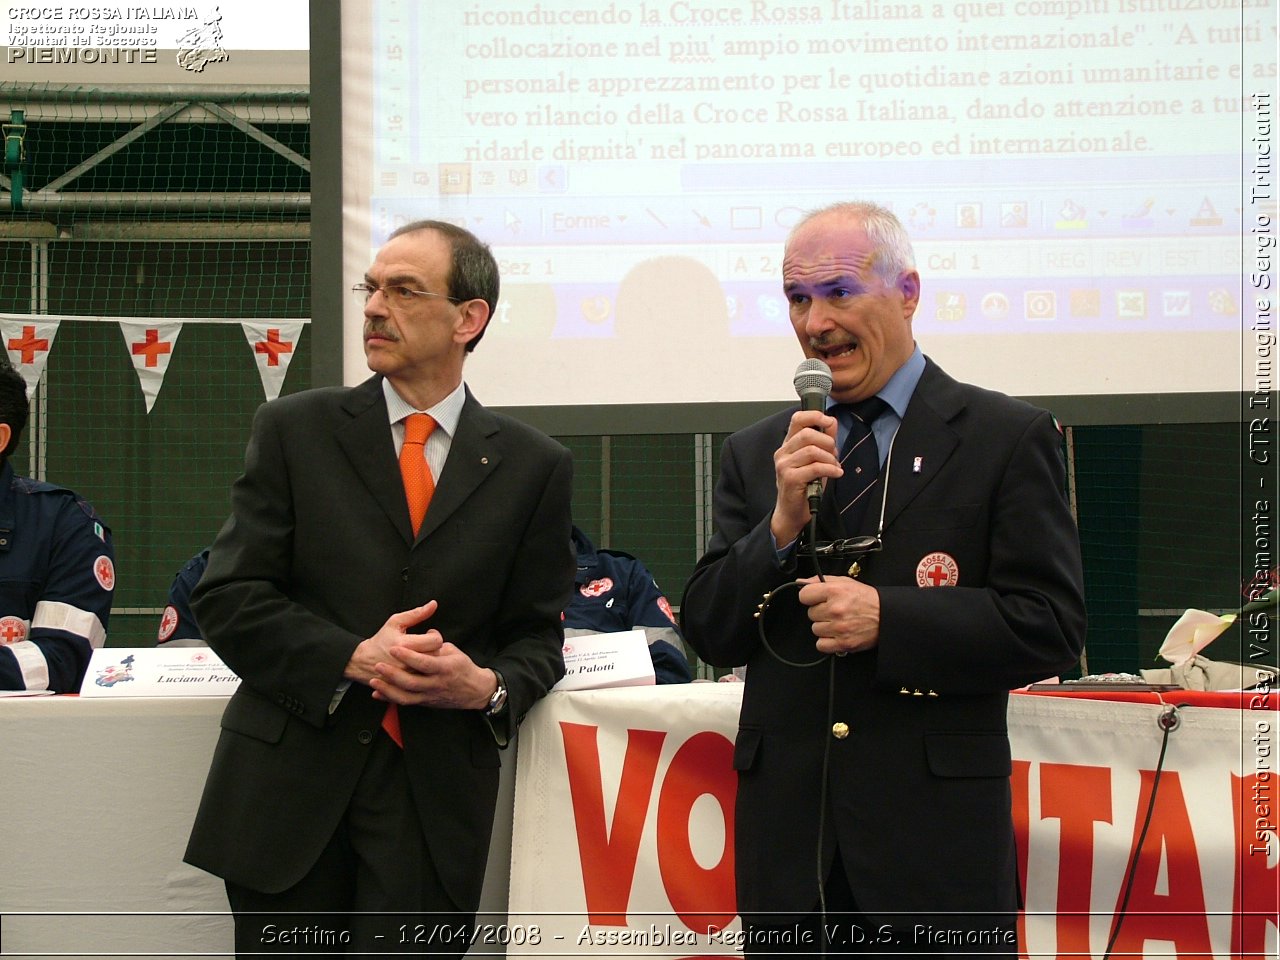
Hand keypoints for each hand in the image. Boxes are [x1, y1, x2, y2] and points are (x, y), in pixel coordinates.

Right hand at [344, 601, 438, 683]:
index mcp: (404, 645)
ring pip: (432, 669)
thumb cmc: (381, 640)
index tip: (429, 634)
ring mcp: (407, 677)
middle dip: (434, 648)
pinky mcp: (406, 686)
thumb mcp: (395, 622)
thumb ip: (416, 613)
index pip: (435, 642)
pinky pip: (424, 681)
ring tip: (422, 654)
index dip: (435, 636)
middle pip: (436, 656)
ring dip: (430, 661)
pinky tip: (418, 666)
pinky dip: (425, 673)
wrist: (363, 661)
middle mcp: (406, 663)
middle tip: (426, 645)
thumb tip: (434, 604)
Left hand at [371, 638, 496, 710]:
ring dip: (388, 689)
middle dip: (393, 674)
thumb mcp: (454, 651)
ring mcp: (429, 695)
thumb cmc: (463, 668)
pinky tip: (378, 693)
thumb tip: (426, 632)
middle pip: (411, 682)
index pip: (424, 663)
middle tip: (378, 665)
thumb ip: (436, 645)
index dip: (408, 656)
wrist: (474, 691)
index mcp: (445, 668)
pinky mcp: (425, 702)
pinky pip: (406, 702)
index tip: (394, 648)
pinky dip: (390, 698)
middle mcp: (436, 684)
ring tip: (374, 680)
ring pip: (406, 696)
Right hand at [770, 409, 840, 547]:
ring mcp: (784, 465)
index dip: (814, 415)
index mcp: (788, 445)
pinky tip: (836, 473)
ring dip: (830, 458)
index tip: (828, 421)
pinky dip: (830, 469)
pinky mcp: (790, 478)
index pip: (797, 419)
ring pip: (812, 450)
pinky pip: (815, 467)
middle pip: (807, 434)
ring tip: (834, 466)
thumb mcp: (817, 460)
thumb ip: (823, 440)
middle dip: (827, 442)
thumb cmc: (805, 487)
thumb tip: (831, 421)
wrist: (793, 513)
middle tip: (834, 454)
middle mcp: (783, 452)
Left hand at [796, 576, 879, 654]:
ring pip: (815, 629)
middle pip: (810, 614)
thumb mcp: (845, 582)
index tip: (817, 599)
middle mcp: (836, 609)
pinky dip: (827, 642)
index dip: (810, 597)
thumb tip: (801, 582)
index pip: (804, 595)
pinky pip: (821, 645)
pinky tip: (837, 634)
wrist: (887, 616)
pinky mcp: (843, 643)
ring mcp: (839, 628)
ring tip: (839, 622)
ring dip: (825, 627)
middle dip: (821, 612)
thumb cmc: (867, 599)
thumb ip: (821, 581)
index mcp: (835, 591)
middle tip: (835, 611)